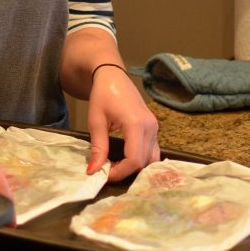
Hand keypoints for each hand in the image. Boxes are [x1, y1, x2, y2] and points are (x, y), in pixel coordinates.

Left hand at [86, 65, 159, 181]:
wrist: (113, 76)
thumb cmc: (102, 95)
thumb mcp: (96, 121)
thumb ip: (98, 147)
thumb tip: (94, 172)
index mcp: (136, 124)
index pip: (134, 160)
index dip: (119, 172)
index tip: (103, 174)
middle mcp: (151, 127)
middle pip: (144, 162)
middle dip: (126, 172)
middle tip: (107, 172)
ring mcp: (155, 127)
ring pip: (151, 159)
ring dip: (135, 167)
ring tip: (116, 166)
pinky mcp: (154, 128)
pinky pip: (152, 150)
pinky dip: (140, 159)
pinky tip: (125, 159)